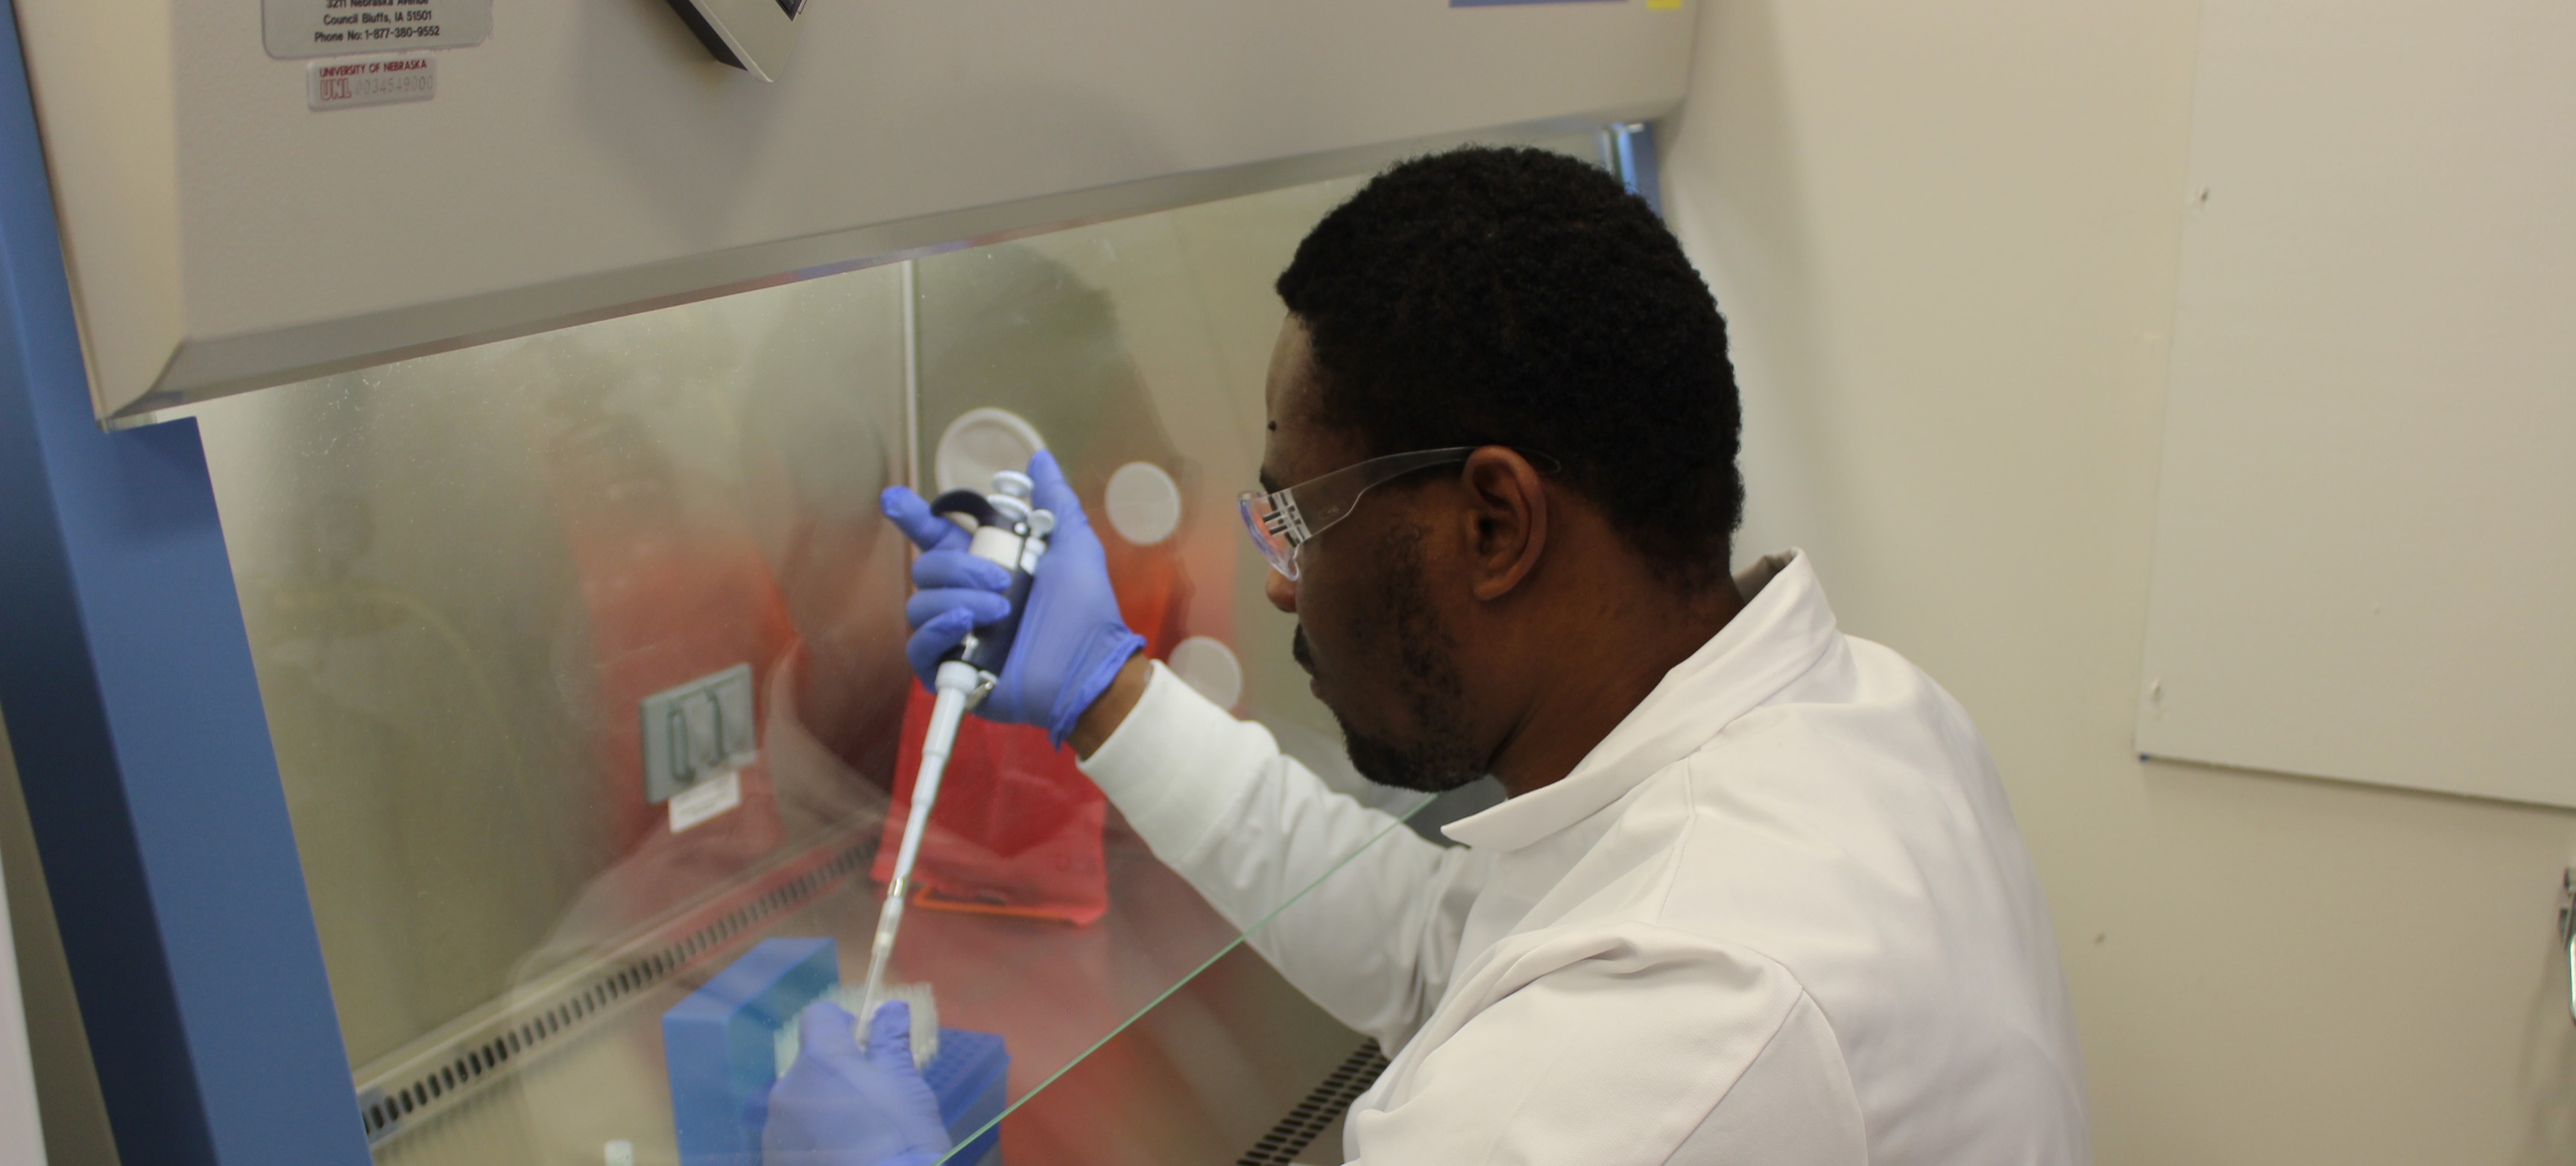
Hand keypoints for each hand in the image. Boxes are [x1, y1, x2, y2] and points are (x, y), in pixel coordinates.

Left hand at [761, 1001, 951, 1165]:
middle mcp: (787, 1089)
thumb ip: (892, 1043)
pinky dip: (810, 1140)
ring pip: (798, 1103)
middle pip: (809, 1064)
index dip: (841, 1023)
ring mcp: (775, 1129)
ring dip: (820, 1109)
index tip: (863, 1043)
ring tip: (854, 1138)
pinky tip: (837, 1157)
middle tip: (868, 1103)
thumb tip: (893, 1007)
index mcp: (822, 1060)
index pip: (818, 1017)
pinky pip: (791, 1136)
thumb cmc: (902, 1140)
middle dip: (834, 1075)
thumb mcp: (907, 1088)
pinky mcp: (771, 1158)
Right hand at [882, 451, 1146, 746]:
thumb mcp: (1074, 547)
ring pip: (921, 605)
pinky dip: (938, 631)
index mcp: (986, 567)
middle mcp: (965, 598)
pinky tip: (968, 625)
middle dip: (960, 568)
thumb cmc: (1085, 612)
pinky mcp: (951, 670)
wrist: (1090, 668)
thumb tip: (1040, 458)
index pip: (938, 537)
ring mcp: (956, 635)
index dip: (915, 518)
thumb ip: (1055, 502)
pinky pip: (918, 646)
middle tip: (1003, 580)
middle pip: (927, 567)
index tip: (895, 500)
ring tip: (1001, 611)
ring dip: (959, 600)